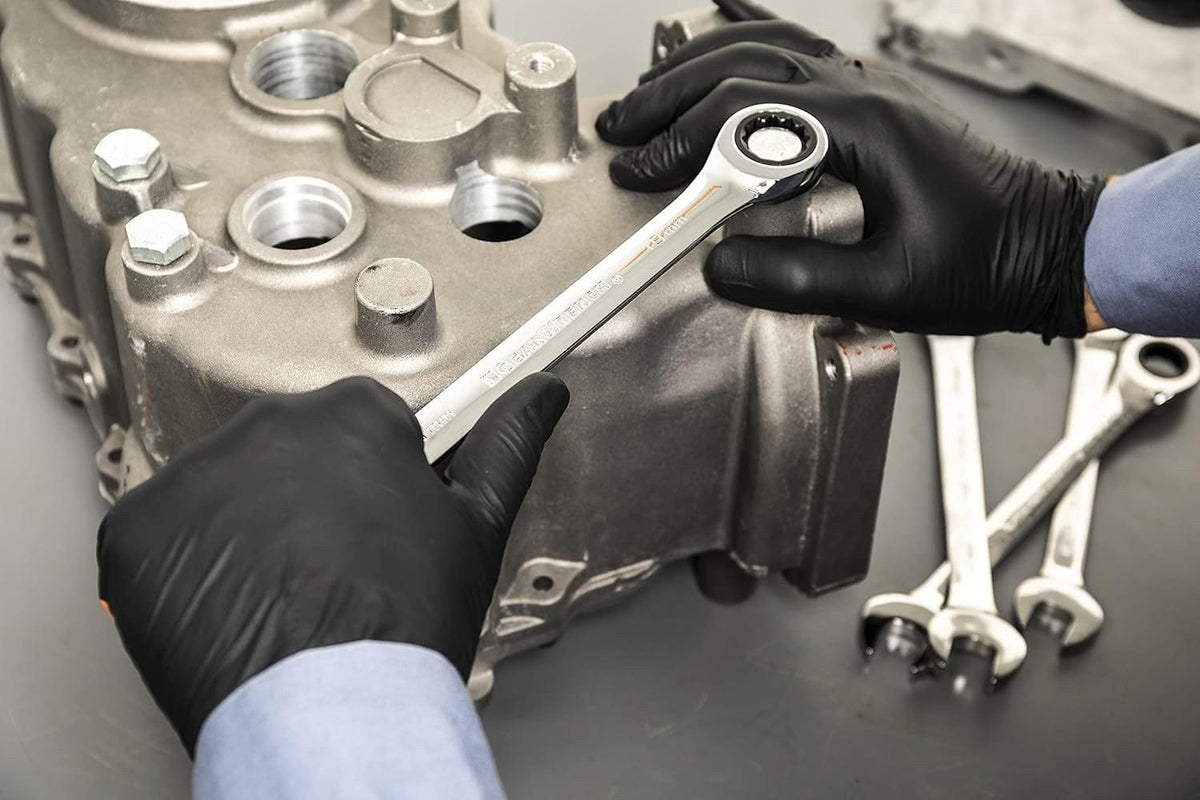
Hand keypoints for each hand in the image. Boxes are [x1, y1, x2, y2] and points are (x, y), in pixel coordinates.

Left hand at [98, 374, 568, 752]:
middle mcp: (269, 428)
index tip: (368, 517)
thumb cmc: (403, 629)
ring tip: (286, 590)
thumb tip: (538, 397)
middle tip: (335, 565)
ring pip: (226, 488)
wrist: (332, 712)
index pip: (362, 424)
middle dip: (309, 497)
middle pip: (291, 451)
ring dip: (247, 527)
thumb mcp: (474, 528)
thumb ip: (506, 444)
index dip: (372, 480)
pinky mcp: (140, 528)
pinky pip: (162, 531)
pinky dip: (187, 564)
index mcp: (353, 417)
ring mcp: (197, 476)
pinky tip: (231, 601)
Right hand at [596, 11, 1104, 337]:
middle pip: (742, 65)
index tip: (640, 174)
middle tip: (620, 129)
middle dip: (669, 96)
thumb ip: (798, 277)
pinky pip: (796, 54)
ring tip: (650, 98)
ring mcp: (870, 88)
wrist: (1049, 245)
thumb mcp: (888, 288)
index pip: (744, 114)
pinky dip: (744, 54)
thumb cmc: (986, 262)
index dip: (679, 142)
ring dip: (699, 68)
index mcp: (864, 128)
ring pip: (766, 46)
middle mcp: (863, 92)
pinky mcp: (873, 101)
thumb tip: (721, 266)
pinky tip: (722, 69)